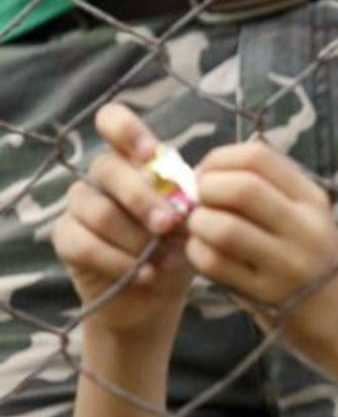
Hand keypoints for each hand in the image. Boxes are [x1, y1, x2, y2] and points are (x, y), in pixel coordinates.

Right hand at [51, 104, 191, 332]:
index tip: (151, 154)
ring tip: (163, 259)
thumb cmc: (180, 246)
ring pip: (98, 210)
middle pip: (108, 168)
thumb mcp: (193, 222)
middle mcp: (103, 175)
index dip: (127, 131)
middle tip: (168, 225)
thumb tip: (188, 197)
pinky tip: (145, 274)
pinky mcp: (65, 237)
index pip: (113, 121)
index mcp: (134, 160)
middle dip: (142, 198)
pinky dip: (119, 261)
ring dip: (135, 238)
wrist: (158, 294)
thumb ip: (188, 202)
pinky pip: (85, 244)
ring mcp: (79, 205)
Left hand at [184, 142, 337, 350]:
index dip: (219, 159)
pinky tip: (204, 254)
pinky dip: (197, 253)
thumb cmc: (315, 261)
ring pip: (223, 228)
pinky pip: (216, 265)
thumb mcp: (308, 218)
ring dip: (198, 224)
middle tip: (198, 201)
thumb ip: (267, 192)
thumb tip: (205, 172)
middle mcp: (305, 227)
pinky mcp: (268, 296)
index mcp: (312, 199)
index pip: (258, 157)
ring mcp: (288, 263)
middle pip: (240, 188)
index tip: (207, 173)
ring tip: (199, 228)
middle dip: (205, 189)